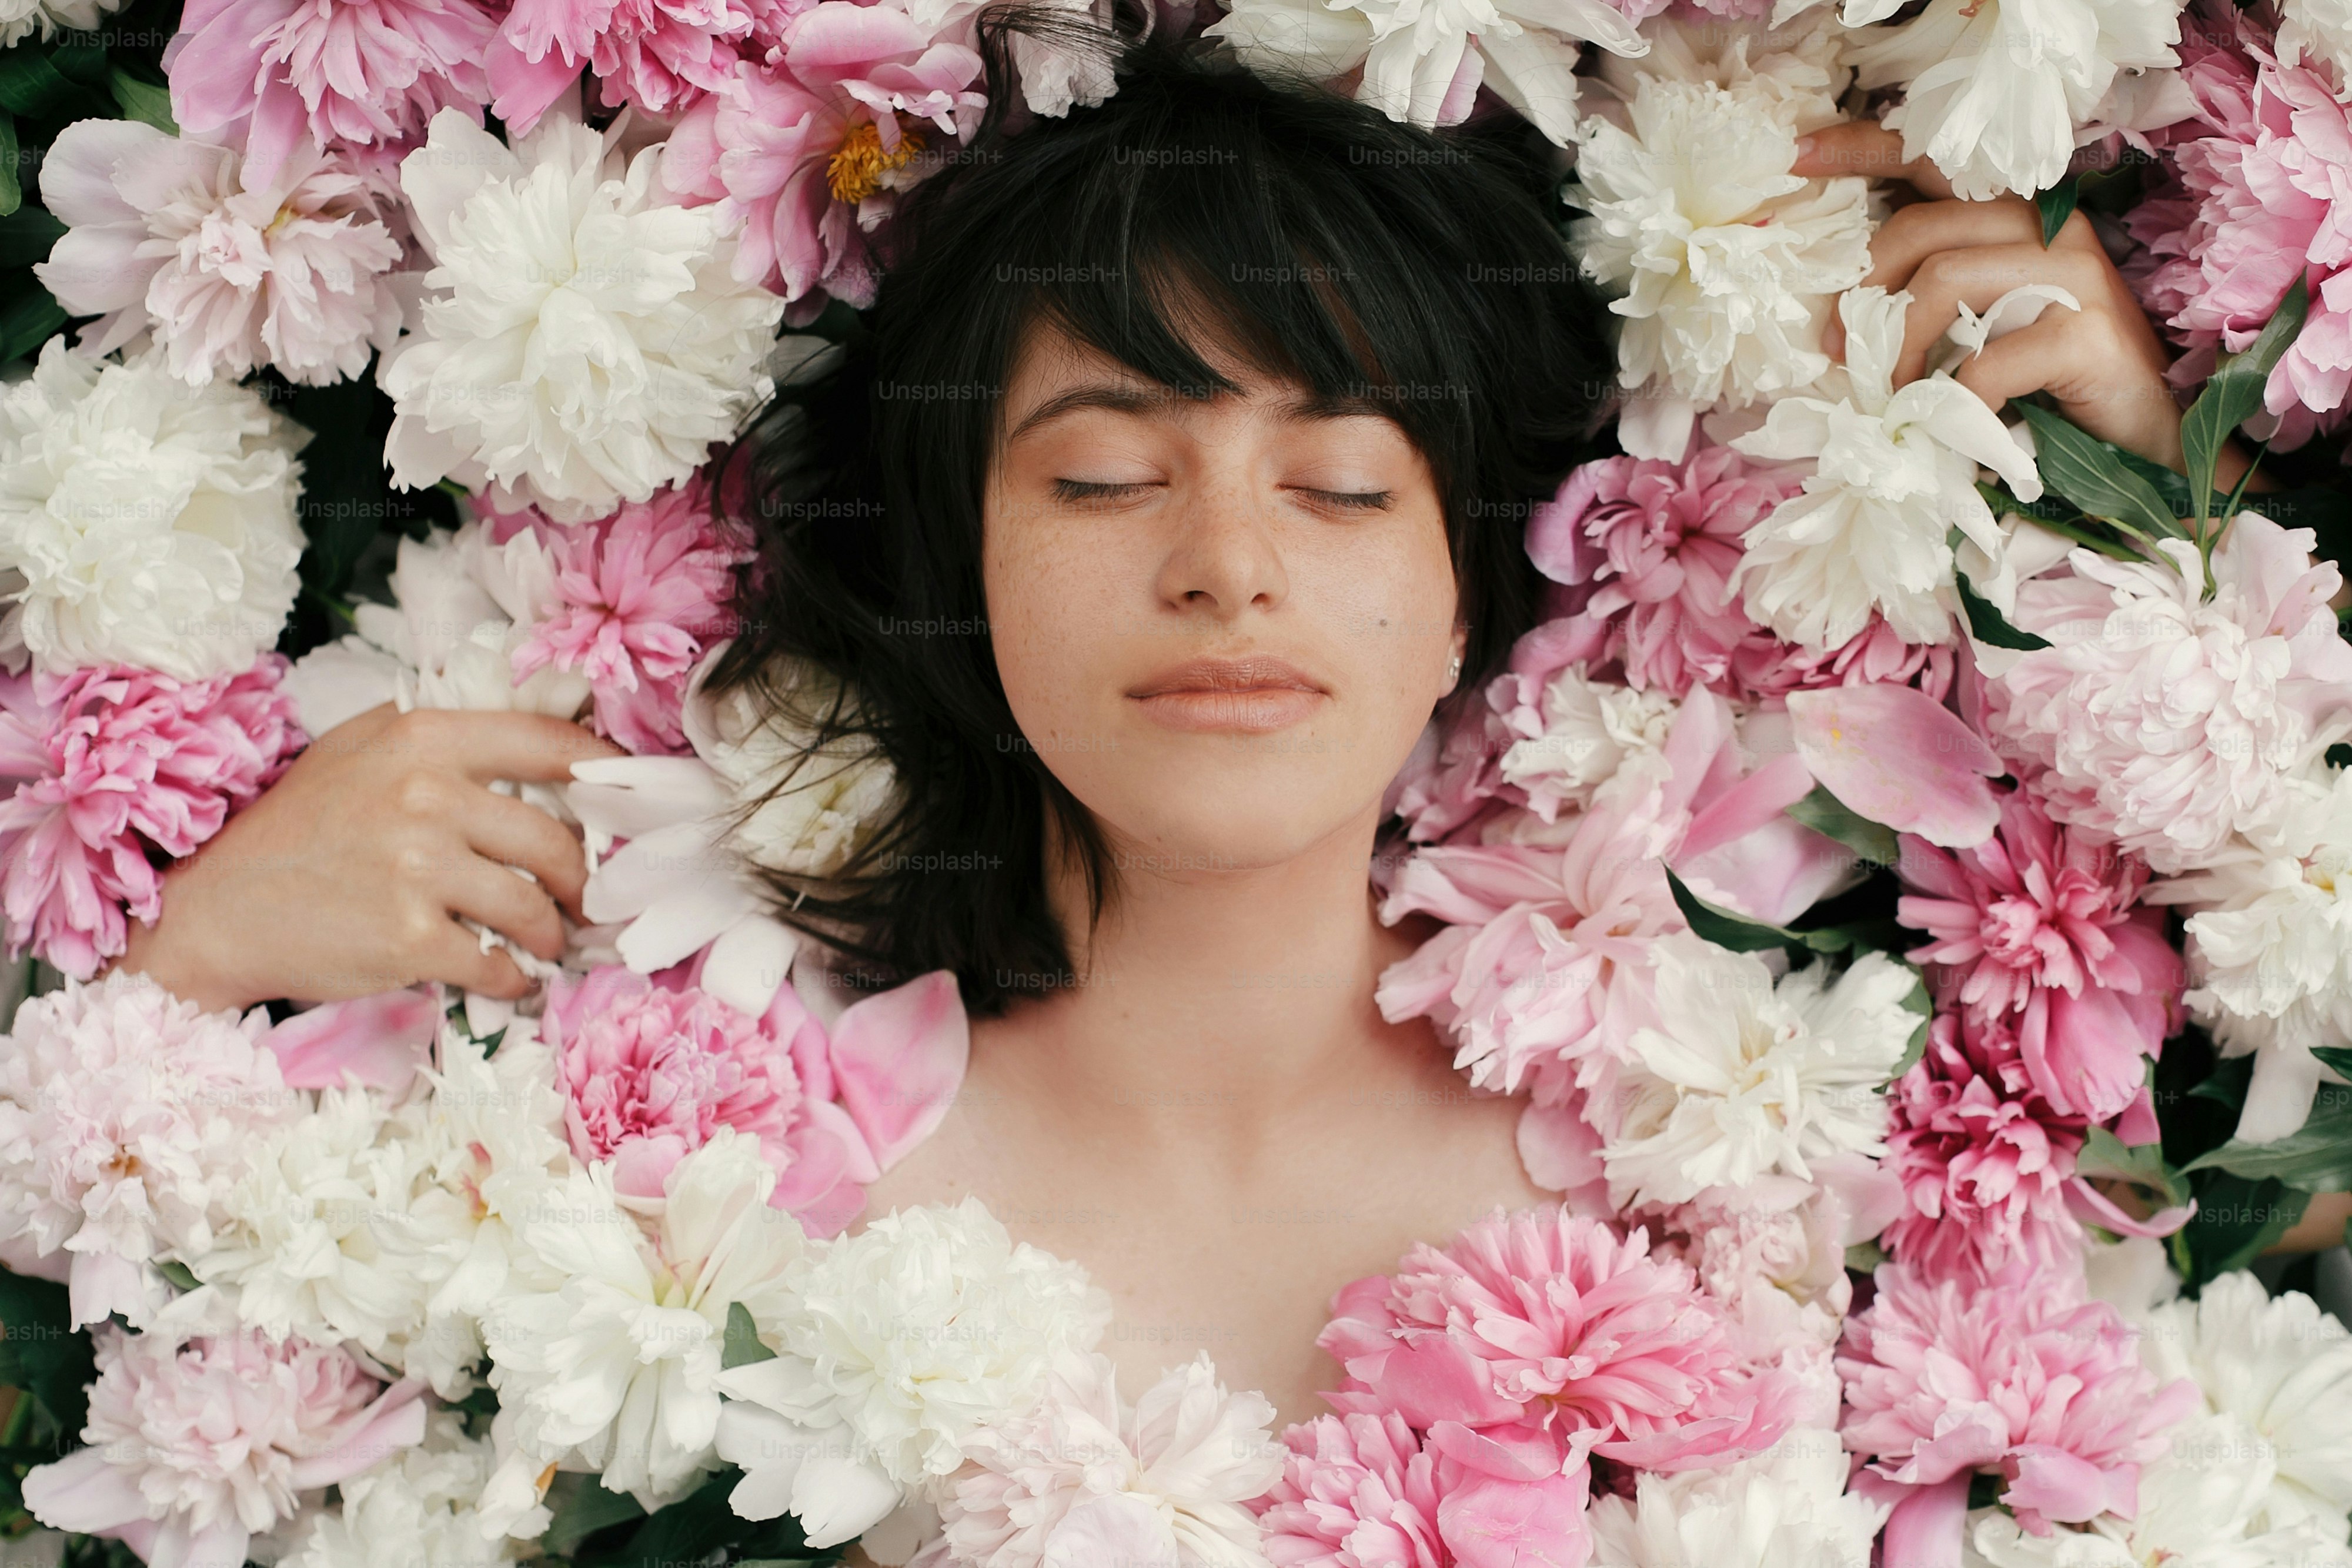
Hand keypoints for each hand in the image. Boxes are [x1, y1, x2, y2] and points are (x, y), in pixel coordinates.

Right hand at [115, 704, 620, 1012]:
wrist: (221, 910)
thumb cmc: (300, 826)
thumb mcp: (363, 749)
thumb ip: (445, 741)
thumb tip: (548, 742)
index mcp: (423, 738)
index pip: (549, 742)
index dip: (605, 771)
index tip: (628, 797)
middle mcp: (425, 796)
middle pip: (556, 839)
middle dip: (584, 878)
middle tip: (588, 897)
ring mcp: (418, 868)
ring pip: (535, 906)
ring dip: (555, 933)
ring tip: (551, 940)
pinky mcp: (411, 937)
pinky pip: (498, 963)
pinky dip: (516, 978)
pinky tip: (513, 978)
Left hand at [1792, 123, 2243, 484]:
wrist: (2145, 442)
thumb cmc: (2052, 384)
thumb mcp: (1984, 326)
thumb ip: (1933, 300)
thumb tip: (1845, 313)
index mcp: (2019, 216)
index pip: (1934, 161)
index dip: (1863, 150)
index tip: (1800, 154)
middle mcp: (2052, 227)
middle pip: (1924, 226)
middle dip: (1864, 290)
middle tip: (1839, 349)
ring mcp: (2075, 275)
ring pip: (1946, 279)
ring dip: (1900, 345)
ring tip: (1893, 392)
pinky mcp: (2087, 333)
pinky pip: (1988, 360)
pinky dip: (1956, 397)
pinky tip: (1960, 420)